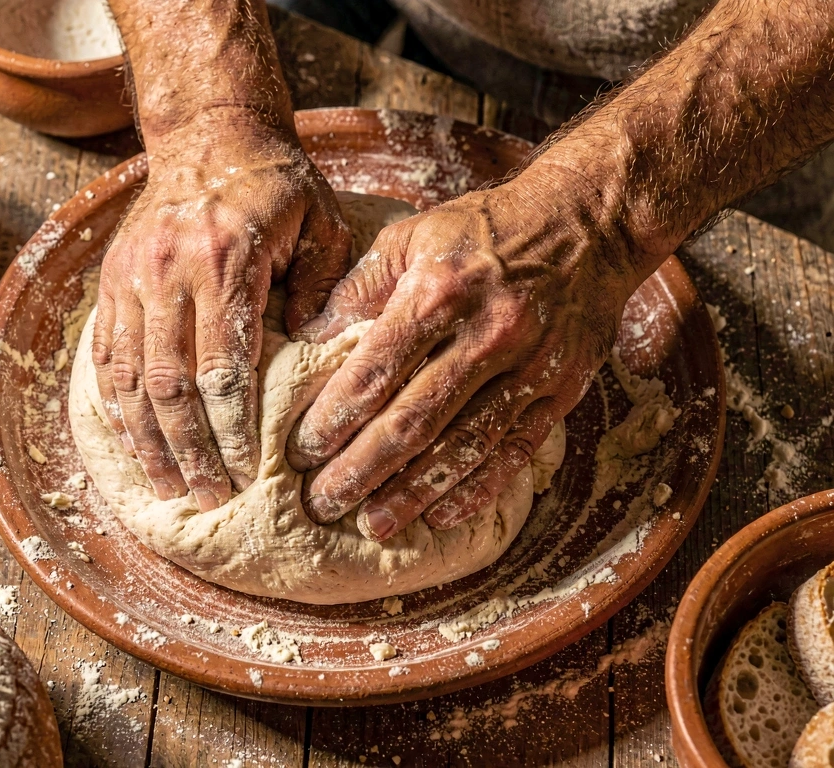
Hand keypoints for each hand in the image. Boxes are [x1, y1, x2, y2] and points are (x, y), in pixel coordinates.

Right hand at [95, 111, 349, 510]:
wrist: (208, 133)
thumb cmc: (275, 183)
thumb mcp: (320, 221)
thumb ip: (322, 287)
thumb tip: (312, 352)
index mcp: (223, 260)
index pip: (223, 367)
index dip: (232, 428)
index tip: (245, 472)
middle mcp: (167, 273)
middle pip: (171, 385)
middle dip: (190, 450)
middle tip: (208, 497)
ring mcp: (131, 277)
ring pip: (130, 377)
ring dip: (147, 440)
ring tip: (167, 486)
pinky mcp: (111, 281)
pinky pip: (106, 354)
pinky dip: (117, 405)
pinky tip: (132, 441)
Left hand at [286, 169, 644, 539]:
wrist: (587, 223)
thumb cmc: (484, 230)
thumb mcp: (412, 236)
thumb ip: (359, 287)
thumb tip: (309, 338)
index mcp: (438, 292)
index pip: (374, 371)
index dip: (333, 419)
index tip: (300, 452)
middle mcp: (485, 333)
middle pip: (413, 420)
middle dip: (361, 470)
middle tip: (322, 505)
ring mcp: (529, 366)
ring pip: (463, 447)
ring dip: (414, 493)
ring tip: (373, 526)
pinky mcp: (560, 389)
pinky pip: (515, 450)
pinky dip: (477, 488)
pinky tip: (441, 513)